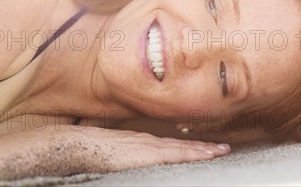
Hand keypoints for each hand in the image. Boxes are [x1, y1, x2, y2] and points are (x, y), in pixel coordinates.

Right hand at [62, 127, 229, 172]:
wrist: (77, 144)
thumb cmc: (89, 149)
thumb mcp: (113, 151)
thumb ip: (127, 153)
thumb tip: (132, 158)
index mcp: (139, 142)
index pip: (170, 145)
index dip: (189, 147)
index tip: (207, 148)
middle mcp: (146, 142)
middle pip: (180, 145)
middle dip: (202, 148)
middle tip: (224, 148)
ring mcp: (147, 146)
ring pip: (181, 149)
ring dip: (202, 151)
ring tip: (221, 151)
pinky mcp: (146, 153)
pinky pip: (175, 154)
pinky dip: (191, 154)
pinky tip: (205, 155)